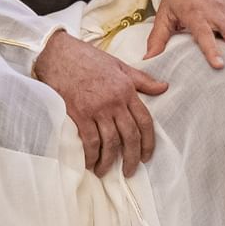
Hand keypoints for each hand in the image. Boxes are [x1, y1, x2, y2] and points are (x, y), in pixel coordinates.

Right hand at [35, 28, 167, 176]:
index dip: (148, 142)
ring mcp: (97, 109)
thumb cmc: (89, 59)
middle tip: (129, 171)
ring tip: (105, 171)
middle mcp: (115, 101)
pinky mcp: (79, 114)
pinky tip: (90, 163)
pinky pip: (90, 141)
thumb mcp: (120, 65)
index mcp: (127, 90)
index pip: (145, 121)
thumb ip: (142, 80)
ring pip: (110, 142)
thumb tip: (164, 87)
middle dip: (131, 158)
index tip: (146, 156)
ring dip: (109, 161)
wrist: (60, 54)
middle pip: (130, 136)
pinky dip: (91, 156)